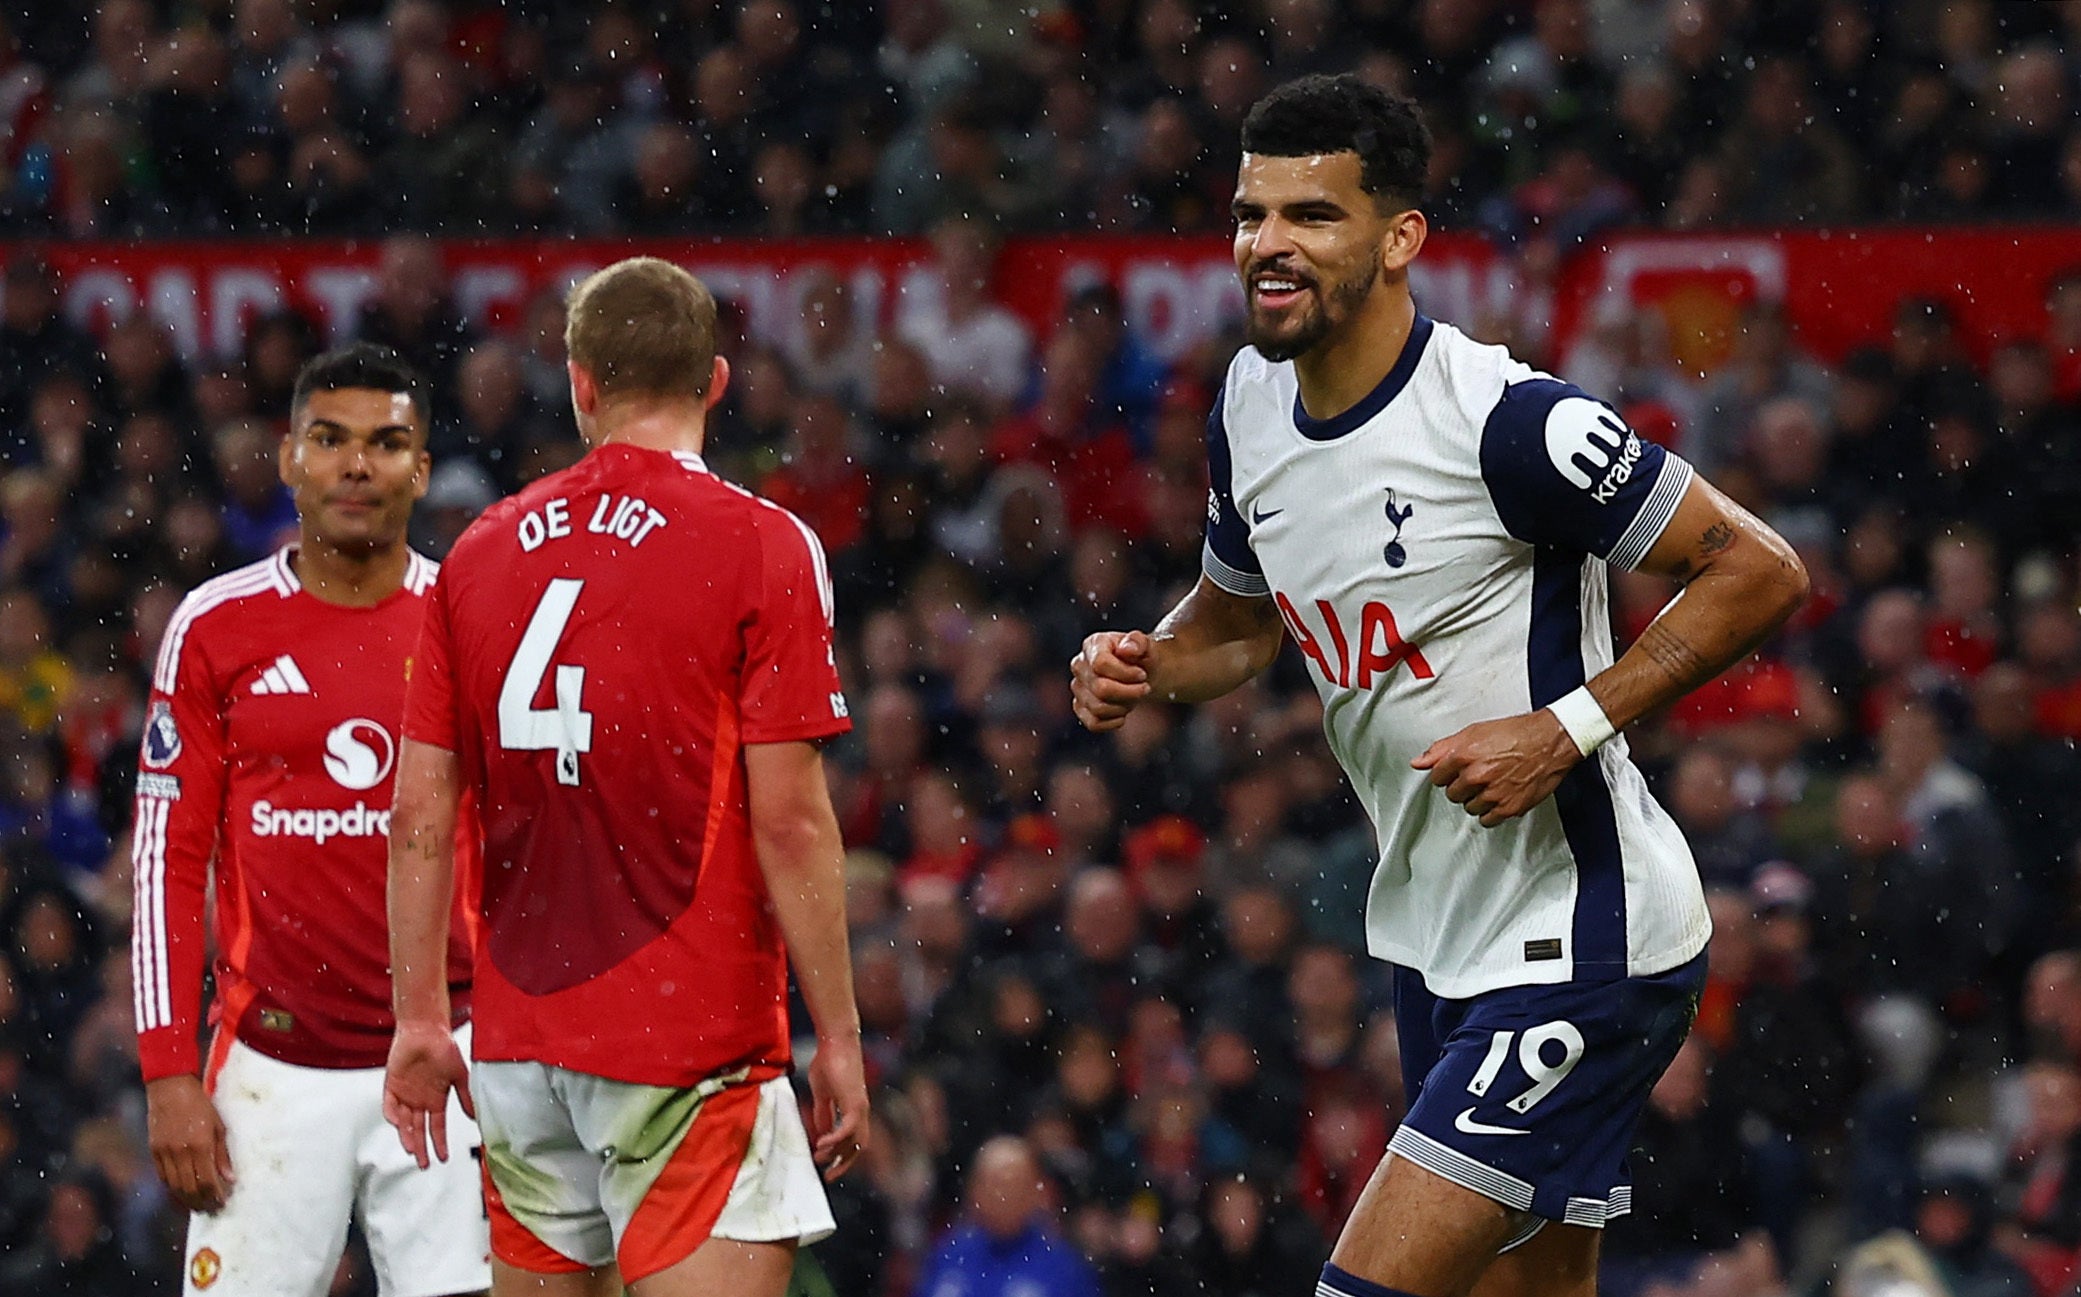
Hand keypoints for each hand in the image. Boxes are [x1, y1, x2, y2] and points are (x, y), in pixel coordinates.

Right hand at [146, 1075, 234, 1212]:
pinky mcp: (154, 1152)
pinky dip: (172, 1190)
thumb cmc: (199, 1104)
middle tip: (212, 1210)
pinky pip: (163, 1178)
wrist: (170, 1089)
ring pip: (175, 1187)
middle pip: (190, 1188)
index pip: (207, 1181)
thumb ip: (222, 1154)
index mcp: (199, 1145)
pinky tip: (182, 1195)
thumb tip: (229, 1178)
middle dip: (202, 1202)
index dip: (215, 1196)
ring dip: (187, 1201)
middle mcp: (180, 1152)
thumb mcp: (218, 1126)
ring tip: (199, 1207)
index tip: (222, 1203)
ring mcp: (164, 1153)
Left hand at [383, 1019, 472, 1169]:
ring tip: (412, 1149)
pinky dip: (392, 1115)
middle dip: (421, 1148)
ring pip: (404, 1122)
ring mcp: (405, 1094)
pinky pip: (389, 1105)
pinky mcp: (391, 1085)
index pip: (437, 1127)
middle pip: (419, 1130)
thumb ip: (465, 1096)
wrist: (426, 1031)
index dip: (439, 1143)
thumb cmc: (445, 1048)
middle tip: (423, 1164)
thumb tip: (475, 1116)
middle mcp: (419, 1100)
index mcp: (436, 1099)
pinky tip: (398, 1123)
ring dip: (407, 1136)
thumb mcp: (460, 1075)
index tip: (443, 1157)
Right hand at [806, 1032, 868, 1181]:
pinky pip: (848, 1129)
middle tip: (828, 1176)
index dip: (842, 1155)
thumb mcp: (823, 1093)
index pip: (853, 1139)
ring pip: (855, 1141)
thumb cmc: (829, 1061)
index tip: (827, 1166)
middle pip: (858, 1146)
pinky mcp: (855, 1103)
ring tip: (819, 1159)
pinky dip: (835, 1139)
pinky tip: (821, 1144)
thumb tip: (821, 1134)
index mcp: (853, 1109)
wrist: (836, 1040)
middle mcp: (861, 1111)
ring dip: (837, 1154)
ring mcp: (860, 1107)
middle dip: (844, 1163)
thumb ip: (824, 1113)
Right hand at [1070, 630, 1152, 731]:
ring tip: (1133, 697)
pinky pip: (1094, 723)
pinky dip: (1114, 721)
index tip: (1142, 675)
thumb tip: (1127, 649)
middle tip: (1144, 689)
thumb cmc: (1140, 657)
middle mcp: (1079, 665)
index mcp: (1093, 645)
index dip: (1125, 673)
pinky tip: (1123, 710)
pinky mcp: (1080, 707)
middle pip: (1100, 689)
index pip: (1101, 664)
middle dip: (1129, 693)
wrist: (1140, 672)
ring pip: (1098, 708)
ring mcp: (1078, 688)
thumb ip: (1138, 642)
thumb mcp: (1146, 645)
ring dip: (1123, 707)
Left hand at [1412, 710, 1581, 826]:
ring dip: (1477, 799)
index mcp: (1463, 755)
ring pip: (1469, 807)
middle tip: (1478, 775)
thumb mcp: (1474, 732)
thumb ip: (1442, 749)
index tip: (1456, 771)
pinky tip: (1499, 797)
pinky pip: (1488, 819)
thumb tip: (1418, 762)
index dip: (1447, 773)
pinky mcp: (1509, 807)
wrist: (1550, 741)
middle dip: (1462, 786)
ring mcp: (1493, 794)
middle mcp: (1476, 776)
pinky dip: (1491, 811)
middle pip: (1453, 794)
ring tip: (1492, 784)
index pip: (1437, 777)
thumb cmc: (1516, 733)